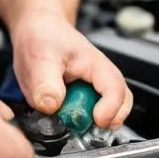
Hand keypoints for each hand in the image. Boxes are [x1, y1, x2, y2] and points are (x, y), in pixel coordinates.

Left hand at [10, 10, 132, 128]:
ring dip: (93, 121)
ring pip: (109, 110)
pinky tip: (64, 115)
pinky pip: (90, 113)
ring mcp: (94, 86)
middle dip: (107, 120)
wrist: (36, 30)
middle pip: (122, 103)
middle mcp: (101, 76)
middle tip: (84, 127)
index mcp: (95, 64)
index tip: (95, 120)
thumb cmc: (42, 37)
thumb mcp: (38, 57)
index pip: (115, 89)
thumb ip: (44, 82)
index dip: (109, 109)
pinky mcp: (84, 95)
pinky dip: (81, 119)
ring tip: (71, 120)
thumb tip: (50, 104)